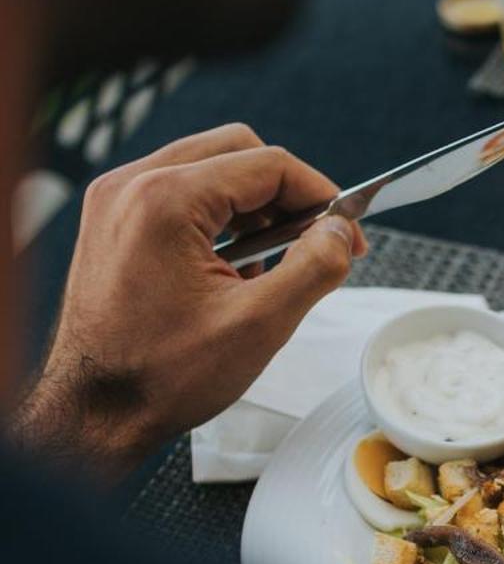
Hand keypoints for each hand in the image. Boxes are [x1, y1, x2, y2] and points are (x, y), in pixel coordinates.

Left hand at [14, 124, 365, 475]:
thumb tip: (342, 232)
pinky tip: (234, 266)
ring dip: (253, 205)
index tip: (348, 234)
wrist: (95, 412)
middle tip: (318, 241)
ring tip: (274, 261)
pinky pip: (178, 191)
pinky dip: (217, 216)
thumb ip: (314, 268)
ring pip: (208, 167)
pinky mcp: (111, 219)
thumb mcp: (258, 325)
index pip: (268, 165)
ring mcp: (114, 200)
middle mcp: (131, 185)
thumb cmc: (161, 376)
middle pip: (236, 151)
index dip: (321, 195)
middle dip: (286, 194)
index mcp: (165, 200)